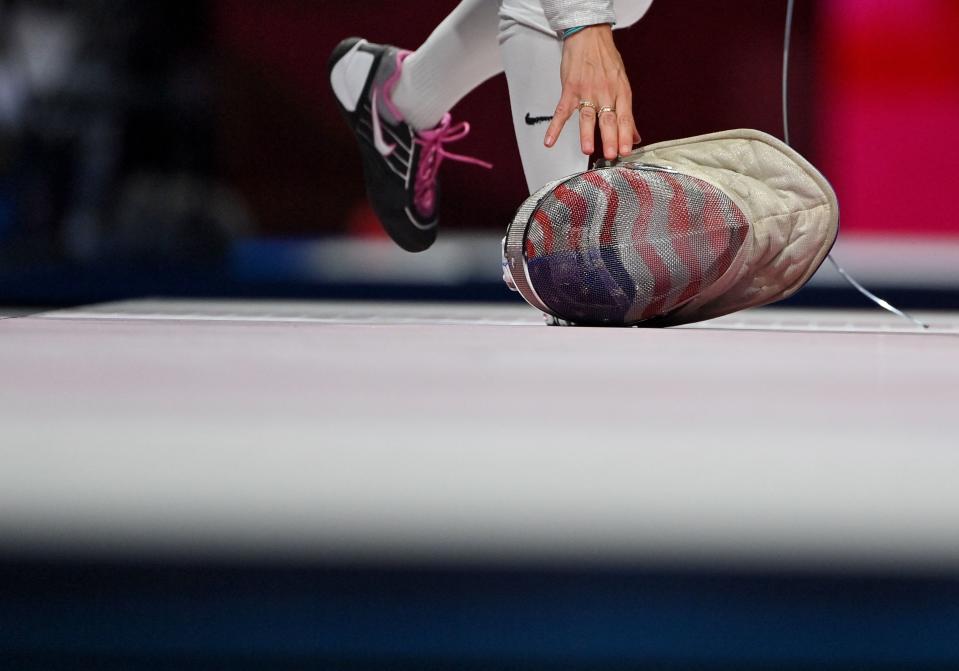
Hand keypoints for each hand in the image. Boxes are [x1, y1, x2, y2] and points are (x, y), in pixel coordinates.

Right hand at [544, 24, 640, 159]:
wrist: (589, 36)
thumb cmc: (606, 59)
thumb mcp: (622, 84)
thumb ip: (626, 113)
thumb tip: (635, 136)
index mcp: (620, 92)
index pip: (625, 118)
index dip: (626, 135)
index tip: (626, 151)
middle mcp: (605, 93)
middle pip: (608, 119)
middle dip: (610, 138)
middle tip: (611, 154)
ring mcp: (587, 91)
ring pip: (587, 116)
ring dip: (587, 133)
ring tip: (587, 149)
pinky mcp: (570, 89)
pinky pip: (562, 111)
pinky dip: (555, 127)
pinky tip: (549, 141)